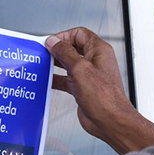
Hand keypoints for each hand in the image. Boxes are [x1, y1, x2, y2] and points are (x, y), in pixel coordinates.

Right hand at [47, 27, 153, 152]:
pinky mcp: (84, 89)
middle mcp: (95, 61)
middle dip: (58, 50)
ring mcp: (90, 75)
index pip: (79, 34)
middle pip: (73, 48)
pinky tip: (48, 80)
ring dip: (56, 64)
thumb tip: (54, 42)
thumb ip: (65, 53)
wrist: (109, 120)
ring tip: (44, 64)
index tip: (50, 42)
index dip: (63, 36)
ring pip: (69, 64)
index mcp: (99, 50)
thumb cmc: (103, 97)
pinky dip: (57, 79)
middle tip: (45, 53)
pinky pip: (68, 79)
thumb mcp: (79, 69)